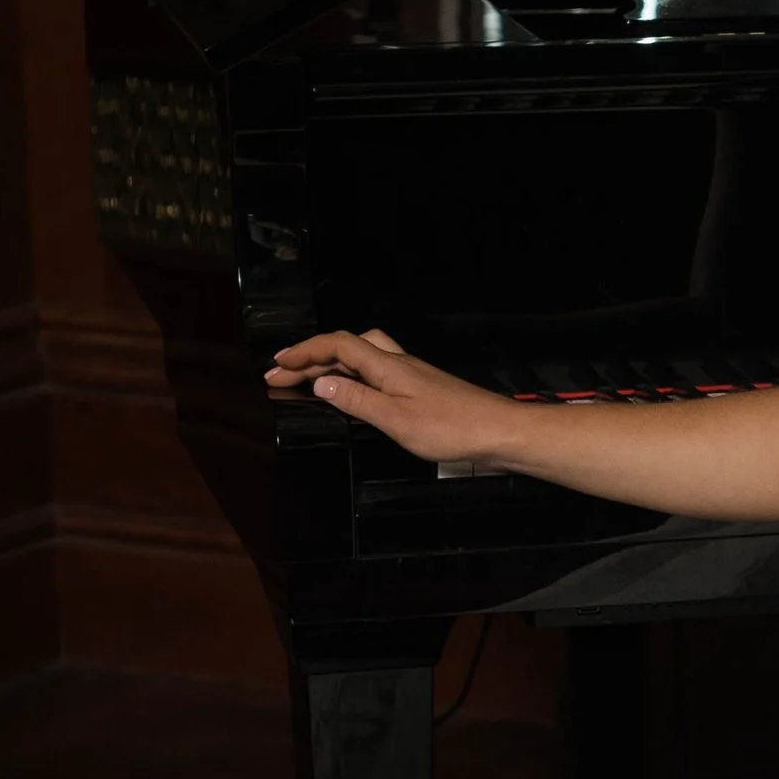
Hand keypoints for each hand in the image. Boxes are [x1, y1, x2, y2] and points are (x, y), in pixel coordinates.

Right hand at [263, 328, 513, 468]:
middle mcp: (398, 363)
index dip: (304, 352)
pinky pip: (377, 373)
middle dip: (311, 359)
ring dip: (332, 365)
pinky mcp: (421, 389)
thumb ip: (357, 401)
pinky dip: (355, 378)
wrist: (500, 432)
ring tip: (308, 381)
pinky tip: (353, 394)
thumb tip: (321, 385)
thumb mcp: (396, 419)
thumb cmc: (453, 428)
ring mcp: (411, 375)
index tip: (277, 365)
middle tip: (281, 376)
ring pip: (363, 357)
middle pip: (346, 348)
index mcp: (388, 366)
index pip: (336, 346)